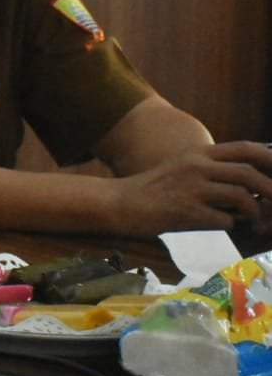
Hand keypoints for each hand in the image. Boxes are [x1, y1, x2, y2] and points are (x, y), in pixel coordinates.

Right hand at [113, 141, 271, 234]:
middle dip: (271, 189)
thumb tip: (251, 190)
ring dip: (254, 212)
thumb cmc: (152, 190)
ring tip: (255, 221)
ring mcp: (192, 188)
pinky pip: (224, 220)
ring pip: (240, 196)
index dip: (271, 158)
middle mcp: (197, 166)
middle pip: (248, 173)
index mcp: (198, 154)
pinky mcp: (186, 211)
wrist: (119, 203)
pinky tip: (221, 225)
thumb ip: (213, 174)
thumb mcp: (183, 171)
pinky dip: (229, 225)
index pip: (246, 149)